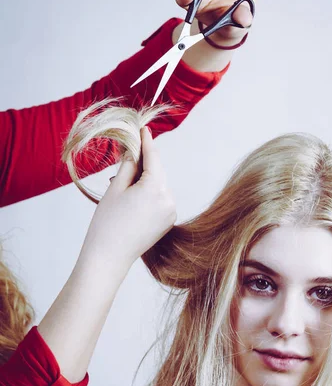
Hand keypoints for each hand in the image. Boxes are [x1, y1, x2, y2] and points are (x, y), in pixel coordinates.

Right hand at [80, 128, 175, 269]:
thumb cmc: (107, 223)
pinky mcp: (169, 221)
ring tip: (122, 182)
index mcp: (156, 188)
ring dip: (145, 178)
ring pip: (159, 184)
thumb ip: (128, 165)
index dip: (147, 141)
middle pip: (158, 171)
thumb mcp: (115, 188)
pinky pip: (160, 198)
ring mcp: (171, 211)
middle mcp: (169, 199)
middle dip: (143, 162)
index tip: (143, 128)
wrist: (109, 258)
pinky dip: (149, 192)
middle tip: (126, 153)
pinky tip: (132, 196)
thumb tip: (134, 149)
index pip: (153, 157)